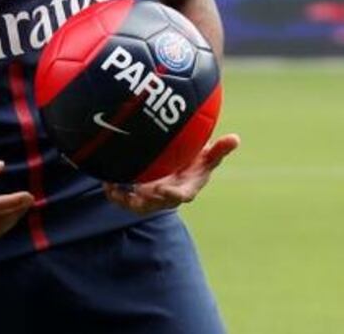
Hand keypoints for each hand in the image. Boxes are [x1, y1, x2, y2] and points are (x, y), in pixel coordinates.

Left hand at [103, 133, 239, 214]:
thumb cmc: (196, 160)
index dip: (173, 194)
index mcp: (186, 188)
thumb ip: (220, 149)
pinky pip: (125, 198)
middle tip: (134, 196)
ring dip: (125, 200)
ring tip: (113, 190)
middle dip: (145, 202)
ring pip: (138, 205)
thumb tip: (236, 138)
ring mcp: (152, 196)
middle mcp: (168, 195)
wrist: (178, 164)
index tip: (164, 189)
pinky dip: (116, 193)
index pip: (182, 196)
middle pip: (156, 204)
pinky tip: (107, 182)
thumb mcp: (208, 155)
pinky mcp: (139, 193)